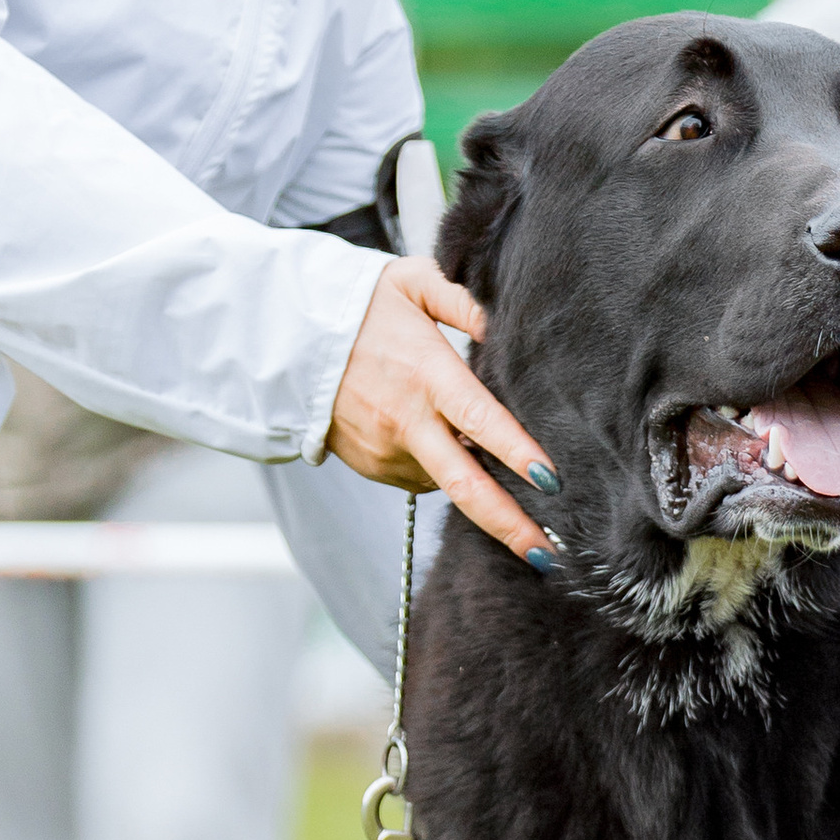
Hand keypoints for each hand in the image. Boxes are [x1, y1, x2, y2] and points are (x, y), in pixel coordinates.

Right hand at [327, 257, 559, 567]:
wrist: (287, 339)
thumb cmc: (359, 305)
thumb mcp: (412, 283)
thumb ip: (465, 301)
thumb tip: (510, 325)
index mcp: (426, 375)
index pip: (480, 422)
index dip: (517, 454)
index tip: (552, 482)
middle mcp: (406, 422)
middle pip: (465, 487)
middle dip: (509, 526)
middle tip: (548, 556)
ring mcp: (386, 451)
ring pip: (446, 478)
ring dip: (471, 473)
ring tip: (475, 438)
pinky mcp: (371, 466)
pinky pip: (420, 474)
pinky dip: (437, 462)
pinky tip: (431, 430)